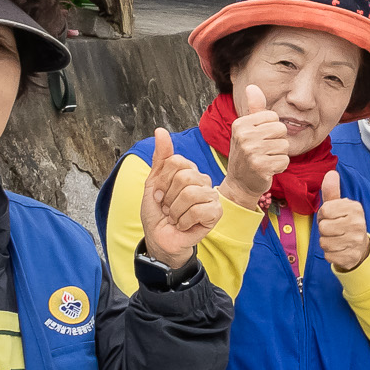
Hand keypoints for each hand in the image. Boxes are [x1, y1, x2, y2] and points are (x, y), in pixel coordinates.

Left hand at [140, 128, 221, 266]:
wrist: (160, 239)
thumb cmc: (158, 213)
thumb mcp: (153, 184)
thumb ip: (160, 158)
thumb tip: (160, 131)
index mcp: (189, 171)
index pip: (176, 162)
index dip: (162, 181)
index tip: (159, 195)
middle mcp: (203, 180)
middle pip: (183, 176)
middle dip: (168, 197)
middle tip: (168, 208)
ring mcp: (211, 196)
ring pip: (190, 193)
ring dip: (175, 211)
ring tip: (175, 217)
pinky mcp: (216, 213)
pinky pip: (198, 210)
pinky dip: (184, 221)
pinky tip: (184, 225)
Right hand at [222, 84, 292, 206]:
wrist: (239, 183)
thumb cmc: (247, 153)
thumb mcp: (247, 129)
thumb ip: (253, 108)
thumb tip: (252, 87)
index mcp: (240, 124)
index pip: (274, 117)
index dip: (272, 129)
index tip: (260, 138)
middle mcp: (244, 136)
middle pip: (281, 130)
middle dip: (278, 141)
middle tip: (264, 150)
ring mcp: (251, 152)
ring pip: (285, 146)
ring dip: (279, 155)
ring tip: (265, 159)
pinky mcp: (260, 167)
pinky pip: (284, 161)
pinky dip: (279, 166)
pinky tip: (267, 169)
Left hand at [317, 171, 369, 270]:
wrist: (360, 247)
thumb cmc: (346, 223)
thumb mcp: (340, 206)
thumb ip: (332, 191)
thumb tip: (331, 173)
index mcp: (355, 208)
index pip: (325, 210)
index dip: (323, 215)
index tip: (331, 217)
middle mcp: (358, 224)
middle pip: (323, 227)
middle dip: (324, 229)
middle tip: (333, 229)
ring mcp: (356, 241)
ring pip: (324, 242)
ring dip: (326, 242)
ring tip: (336, 238)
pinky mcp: (351, 256)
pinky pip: (328, 255)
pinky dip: (330, 253)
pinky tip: (339, 249)